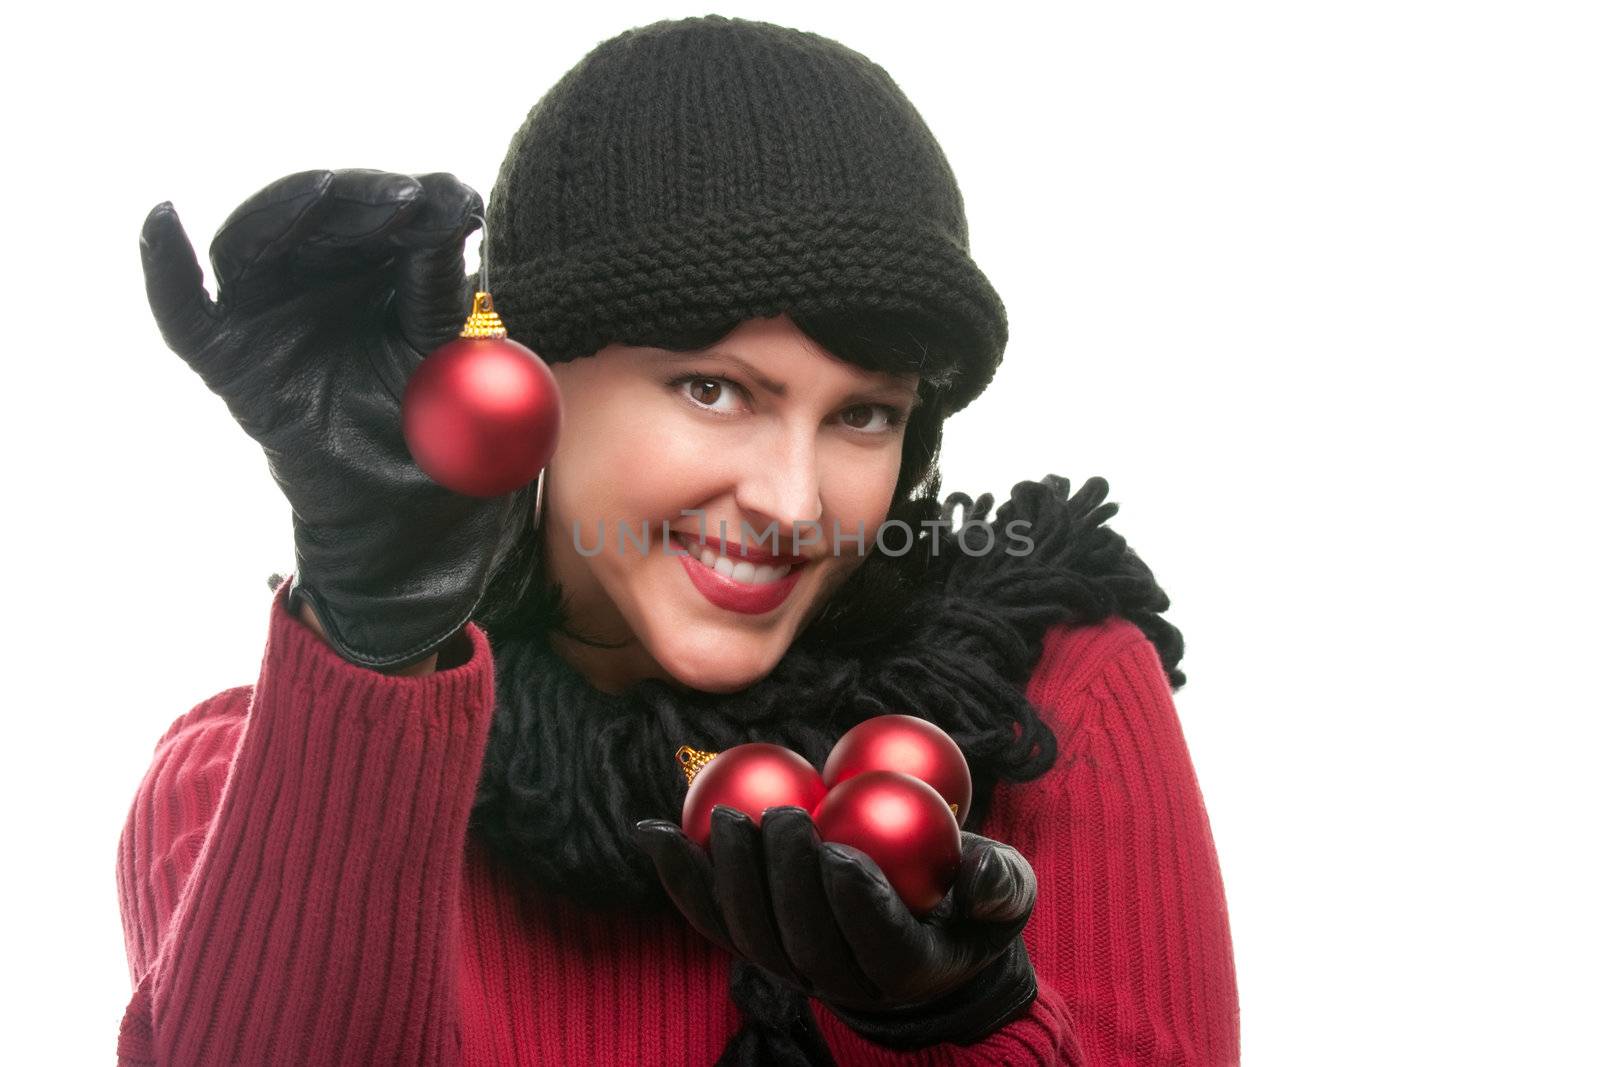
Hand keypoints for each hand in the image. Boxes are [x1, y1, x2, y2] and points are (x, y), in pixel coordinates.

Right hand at [139, 169, 529, 669]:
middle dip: (356, 199)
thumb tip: (454, 198)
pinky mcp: (234, 364)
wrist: (415, 520)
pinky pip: (187, 318)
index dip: (407, 199)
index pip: (374, 214)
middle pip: (313, 218)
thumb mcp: (445, 349)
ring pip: (256, 246)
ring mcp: (269, 318)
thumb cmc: (439, 431)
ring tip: (325, 195)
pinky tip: (160, 221)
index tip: (453, 199)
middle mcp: (314, 283)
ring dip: (286, 212)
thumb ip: (438, 282)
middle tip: (406, 198)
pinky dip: (166, 273)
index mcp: (371, 272)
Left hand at [634, 804, 1039, 1047]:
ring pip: (750, 934)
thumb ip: (997, 882)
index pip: (875, 943)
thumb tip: (975, 868)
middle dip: (785, 881)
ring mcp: (791, 967)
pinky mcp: (754, 942)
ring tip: (722, 818)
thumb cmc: (968, 905)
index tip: (842, 852)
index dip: (854, 904)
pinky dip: (680, 876)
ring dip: (730, 878)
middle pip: (802, 941)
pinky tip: (653, 830)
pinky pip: (711, 915)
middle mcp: (841, 982)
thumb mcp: (1005, 894)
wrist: (921, 938)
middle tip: (784, 816)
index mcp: (904, 970)